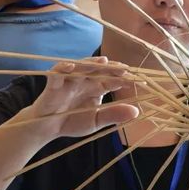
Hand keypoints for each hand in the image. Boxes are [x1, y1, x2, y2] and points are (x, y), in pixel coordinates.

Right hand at [24, 56, 138, 139]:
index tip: (140, 80)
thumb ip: (114, 115)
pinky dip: (63, 68)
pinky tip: (71, 66)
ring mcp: (69, 80)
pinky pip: (57, 73)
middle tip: (125, 68)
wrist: (48, 128)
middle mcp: (85, 81)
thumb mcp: (96, 121)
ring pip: (81, 67)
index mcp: (96, 88)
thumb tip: (136, 111)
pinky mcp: (53, 84)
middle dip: (112, 68)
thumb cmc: (72, 121)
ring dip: (91, 63)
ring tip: (103, 62)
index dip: (125, 79)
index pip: (113, 80)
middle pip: (99, 70)